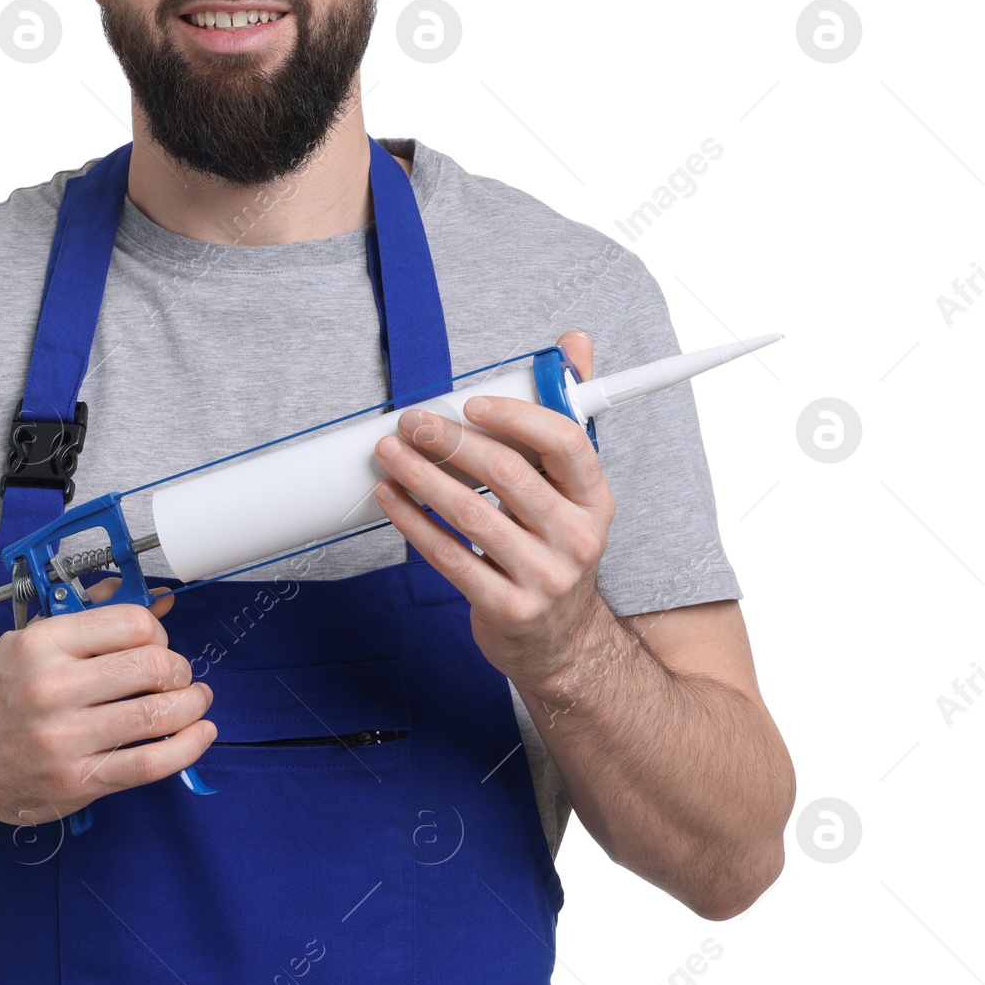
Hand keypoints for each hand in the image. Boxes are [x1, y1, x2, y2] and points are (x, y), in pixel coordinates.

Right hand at [0, 578, 215, 826]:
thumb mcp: (29, 641)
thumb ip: (91, 618)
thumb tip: (157, 600)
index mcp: (43, 645)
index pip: (130, 623)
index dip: (158, 629)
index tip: (158, 641)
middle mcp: (54, 688)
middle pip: (152, 666)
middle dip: (179, 668)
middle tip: (179, 675)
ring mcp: (66, 738)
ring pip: (157, 714)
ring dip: (191, 704)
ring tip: (195, 701)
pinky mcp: (76, 781)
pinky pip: (148, 764)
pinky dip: (187, 748)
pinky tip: (200, 734)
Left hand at [371, 330, 616, 694]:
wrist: (562, 643)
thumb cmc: (555, 546)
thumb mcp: (573, 488)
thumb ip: (567, 413)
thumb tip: (574, 341)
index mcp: (595, 499)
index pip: (565, 442)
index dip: (515, 415)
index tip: (469, 403)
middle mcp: (577, 538)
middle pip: (508, 473)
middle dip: (450, 441)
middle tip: (411, 422)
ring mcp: (544, 578)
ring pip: (471, 514)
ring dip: (421, 476)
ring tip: (388, 452)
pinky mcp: (507, 608)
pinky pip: (449, 557)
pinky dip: (412, 522)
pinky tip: (389, 498)